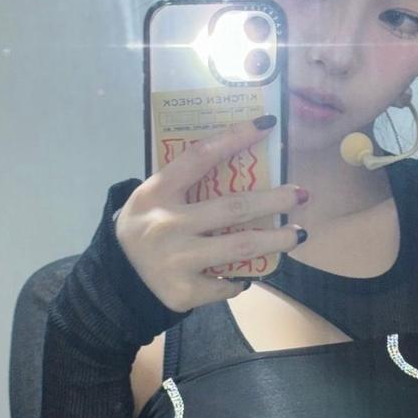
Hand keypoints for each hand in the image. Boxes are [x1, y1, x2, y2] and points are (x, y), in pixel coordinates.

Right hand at [114, 117, 308, 311]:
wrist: (117, 279)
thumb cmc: (146, 227)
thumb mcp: (153, 198)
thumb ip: (186, 184)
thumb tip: (244, 165)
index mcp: (156, 193)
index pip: (199, 157)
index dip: (234, 138)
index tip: (265, 125)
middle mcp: (165, 225)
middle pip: (232, 208)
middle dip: (274, 200)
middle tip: (301, 195)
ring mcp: (176, 260)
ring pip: (240, 247)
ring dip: (276, 240)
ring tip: (298, 234)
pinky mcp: (184, 291)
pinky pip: (226, 283)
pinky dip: (240, 279)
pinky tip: (248, 274)